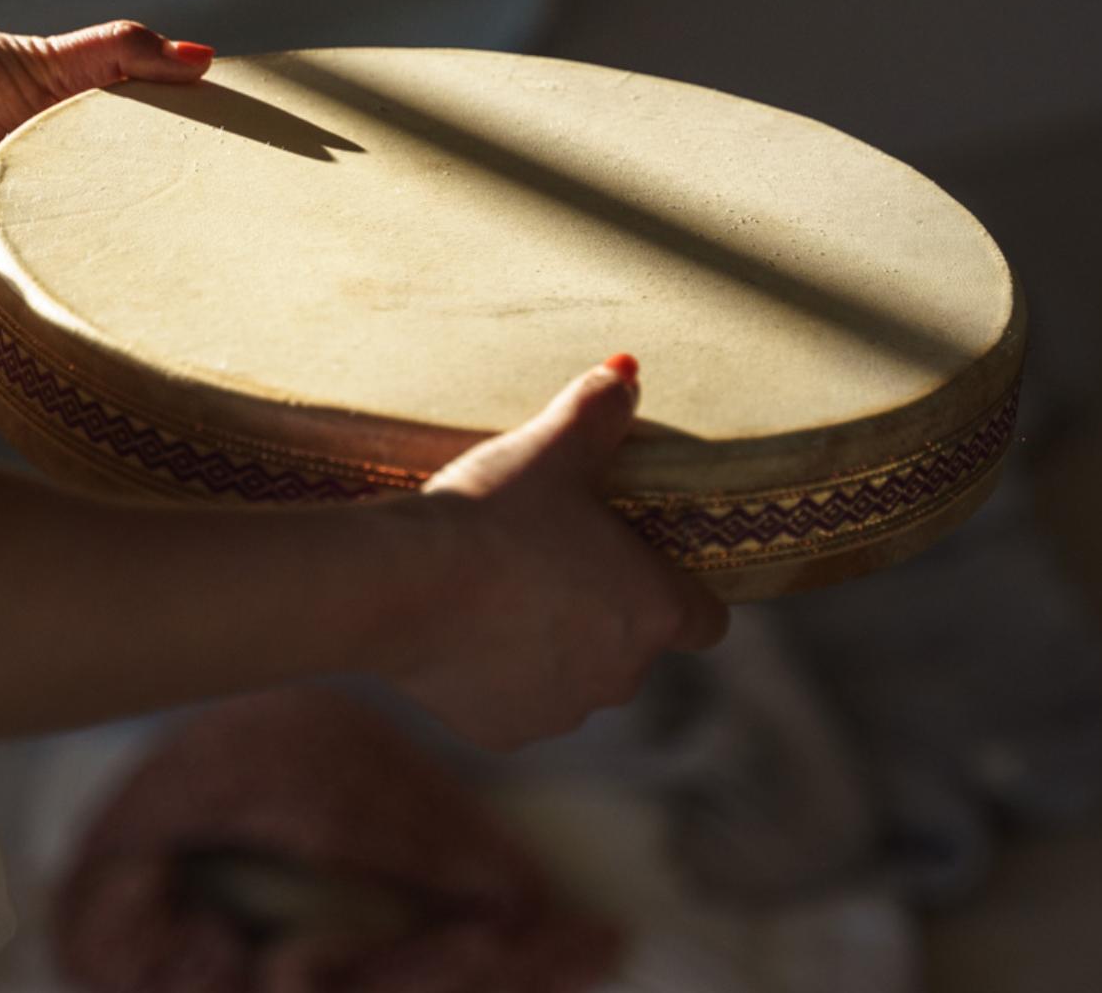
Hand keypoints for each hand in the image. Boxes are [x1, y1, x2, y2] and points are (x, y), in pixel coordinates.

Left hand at [0, 20, 213, 271]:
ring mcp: (23, 224)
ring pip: (84, 247)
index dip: (178, 161)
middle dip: (159, 217)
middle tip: (219, 221)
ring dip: (118, 250)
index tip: (234, 168)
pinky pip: (38, 276)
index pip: (136, 156)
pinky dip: (66, 274)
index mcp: (66, 135)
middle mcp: (49, 185)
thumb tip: (202, 57)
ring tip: (179, 253)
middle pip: (118, 208)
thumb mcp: (49, 59)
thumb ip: (122, 55)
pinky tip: (109, 274)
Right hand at [389, 357, 727, 750]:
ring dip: (552, 646)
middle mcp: (621, 677)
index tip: (643, 565)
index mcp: (654, 612)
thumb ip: (598, 409)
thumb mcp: (550, 447)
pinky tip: (463, 631)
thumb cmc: (490, 515)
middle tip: (553, 562)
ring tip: (500, 593)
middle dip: (604, 613)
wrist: (396, 587)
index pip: (705, 621)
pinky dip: (498, 675)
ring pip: (573, 679)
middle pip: (633, 647)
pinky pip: (515, 702)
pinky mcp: (503, 732)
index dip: (679, 592)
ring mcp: (561, 711)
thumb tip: (627, 369)